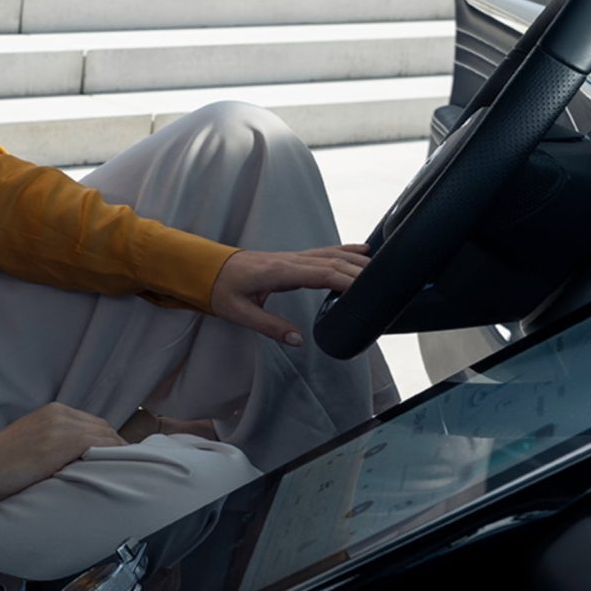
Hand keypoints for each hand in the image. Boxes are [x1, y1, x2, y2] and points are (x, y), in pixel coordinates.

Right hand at [0, 403, 122, 504]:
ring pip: (105, 435)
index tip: (115, 460)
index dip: (108, 442)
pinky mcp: (62, 441)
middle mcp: (60, 413)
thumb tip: (78, 460)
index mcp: (53, 411)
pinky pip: (100, 444)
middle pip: (104, 428)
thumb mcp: (32, 442)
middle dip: (117, 447)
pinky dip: (113, 455)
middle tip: (125, 470)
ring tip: (125, 473)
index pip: (94, 424)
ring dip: (117, 453)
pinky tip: (116, 471)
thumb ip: (55, 443)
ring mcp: (61, 426)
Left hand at [208, 244, 369, 347]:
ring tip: (382, 268)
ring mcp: (292, 256)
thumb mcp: (240, 313)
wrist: (205, 269)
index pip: (321, 273)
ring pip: (331, 254)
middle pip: (332, 263)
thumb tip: (297, 340)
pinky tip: (361, 250)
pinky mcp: (291, 258)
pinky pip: (324, 252)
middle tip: (385, 284)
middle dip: (360, 273)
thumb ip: (269, 327)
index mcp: (279, 272)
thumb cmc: (220, 289)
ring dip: (357, 260)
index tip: (367, 290)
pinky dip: (344, 250)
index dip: (346, 280)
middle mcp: (289, 260)